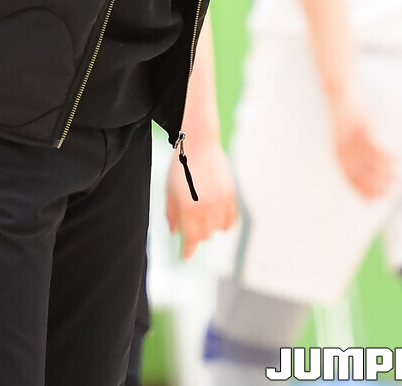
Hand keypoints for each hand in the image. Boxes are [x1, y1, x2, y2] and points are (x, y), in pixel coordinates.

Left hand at [166, 140, 237, 258]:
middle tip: (191, 225)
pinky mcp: (231, 195)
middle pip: (205, 235)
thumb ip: (172, 214)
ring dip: (210, 227)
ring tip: (203, 216)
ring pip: (218, 229)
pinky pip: (231, 219)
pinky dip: (225, 222)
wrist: (199, 144)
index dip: (188, 251)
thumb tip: (175, 233)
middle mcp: (206, 208)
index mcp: (189, 209)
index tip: (185, 256)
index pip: (191, 239)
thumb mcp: (170, 191)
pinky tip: (218, 219)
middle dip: (197, 234)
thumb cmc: (180, 167)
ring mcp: (220, 202)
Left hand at [330, 96, 393, 198]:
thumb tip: (361, 167)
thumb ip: (349, 151)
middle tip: (386, 193)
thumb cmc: (344, 114)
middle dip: (372, 185)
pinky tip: (395, 159)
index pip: (348, 175)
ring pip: (368, 160)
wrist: (339, 90)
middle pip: (358, 172)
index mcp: (338, 149)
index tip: (370, 200)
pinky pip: (374, 144)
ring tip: (395, 178)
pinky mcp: (361, 125)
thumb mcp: (343, 134)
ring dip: (382, 172)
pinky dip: (385, 155)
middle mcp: (344, 145)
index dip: (359, 189)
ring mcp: (352, 136)